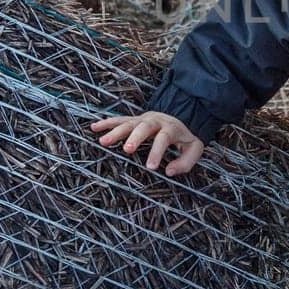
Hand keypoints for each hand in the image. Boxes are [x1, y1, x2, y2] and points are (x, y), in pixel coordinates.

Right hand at [90, 111, 204, 176]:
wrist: (180, 116)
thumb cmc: (185, 138)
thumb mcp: (194, 149)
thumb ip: (186, 162)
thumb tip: (169, 172)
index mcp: (172, 128)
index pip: (164, 138)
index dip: (157, 151)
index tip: (150, 167)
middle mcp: (156, 121)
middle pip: (145, 126)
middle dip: (135, 137)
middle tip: (127, 150)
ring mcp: (143, 119)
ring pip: (129, 122)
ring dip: (116, 131)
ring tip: (104, 142)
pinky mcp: (134, 119)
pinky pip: (119, 120)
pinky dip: (106, 123)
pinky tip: (94, 128)